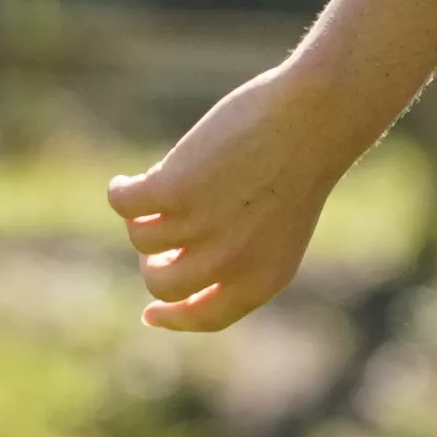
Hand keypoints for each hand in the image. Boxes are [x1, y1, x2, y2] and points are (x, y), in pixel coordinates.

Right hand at [111, 62, 372, 330]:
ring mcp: (201, 226)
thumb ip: (235, 258)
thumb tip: (167, 263)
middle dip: (154, 262)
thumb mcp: (278, 229)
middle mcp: (231, 262)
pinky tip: (127, 180)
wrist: (315, 118)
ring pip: (141, 238)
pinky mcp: (174, 190)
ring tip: (165, 184)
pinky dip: (121, 190)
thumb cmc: (299, 167)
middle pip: (162, 284)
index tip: (150, 312)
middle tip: (161, 230)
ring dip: (145, 215)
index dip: (173, 318)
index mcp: (263, 279)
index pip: (205, 317)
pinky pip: (124, 203)